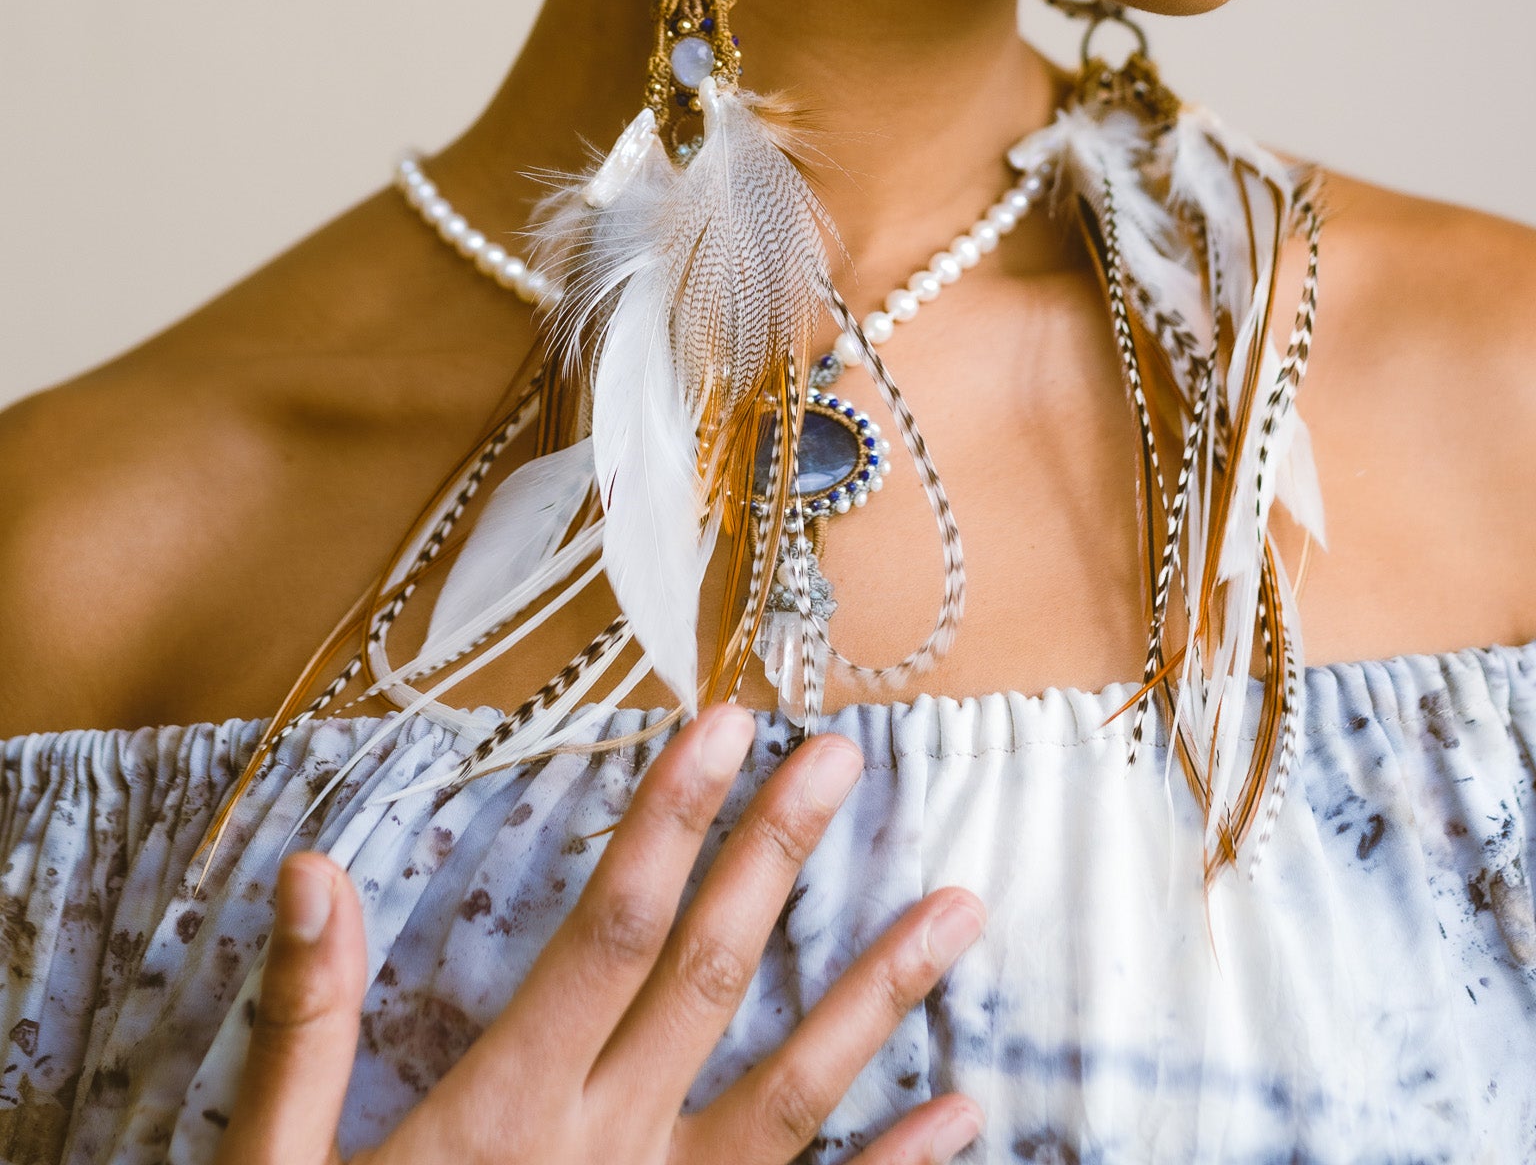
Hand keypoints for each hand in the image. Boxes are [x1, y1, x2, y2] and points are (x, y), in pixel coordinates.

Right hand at [215, 703, 984, 1164]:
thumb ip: (307, 1030)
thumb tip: (310, 871)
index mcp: (504, 1114)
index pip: (607, 933)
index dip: (670, 819)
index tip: (724, 722)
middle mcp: (604, 1155)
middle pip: (708, 979)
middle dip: (775, 857)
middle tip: (843, 756)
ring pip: (792, 1097)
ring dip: (877, 996)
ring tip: (959, 909)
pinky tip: (961, 1112)